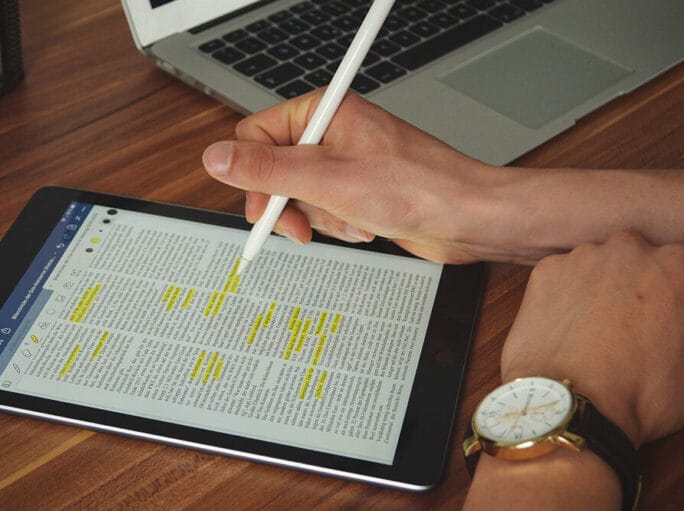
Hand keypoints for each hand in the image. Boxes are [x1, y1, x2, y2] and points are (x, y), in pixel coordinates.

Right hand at [202, 90, 508, 263]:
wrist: (466, 218)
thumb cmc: (417, 188)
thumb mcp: (326, 181)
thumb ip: (266, 170)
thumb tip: (217, 158)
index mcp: (322, 111)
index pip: (256, 136)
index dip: (254, 177)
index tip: (264, 210)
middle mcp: (330, 132)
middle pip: (273, 170)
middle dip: (289, 205)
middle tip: (302, 227)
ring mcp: (344, 162)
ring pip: (297, 196)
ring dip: (320, 219)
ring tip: (352, 219)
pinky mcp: (356, 189)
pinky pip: (323, 210)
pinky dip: (338, 225)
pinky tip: (364, 226)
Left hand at [500, 231, 683, 446]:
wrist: (569, 407)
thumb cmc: (642, 393)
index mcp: (679, 263)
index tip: (680, 350)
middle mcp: (628, 247)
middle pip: (654, 275)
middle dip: (655, 304)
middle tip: (642, 348)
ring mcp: (581, 258)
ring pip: (610, 274)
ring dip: (613, 299)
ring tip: (606, 343)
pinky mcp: (545, 274)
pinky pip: (570, 282)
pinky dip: (574, 302)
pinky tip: (576, 335)